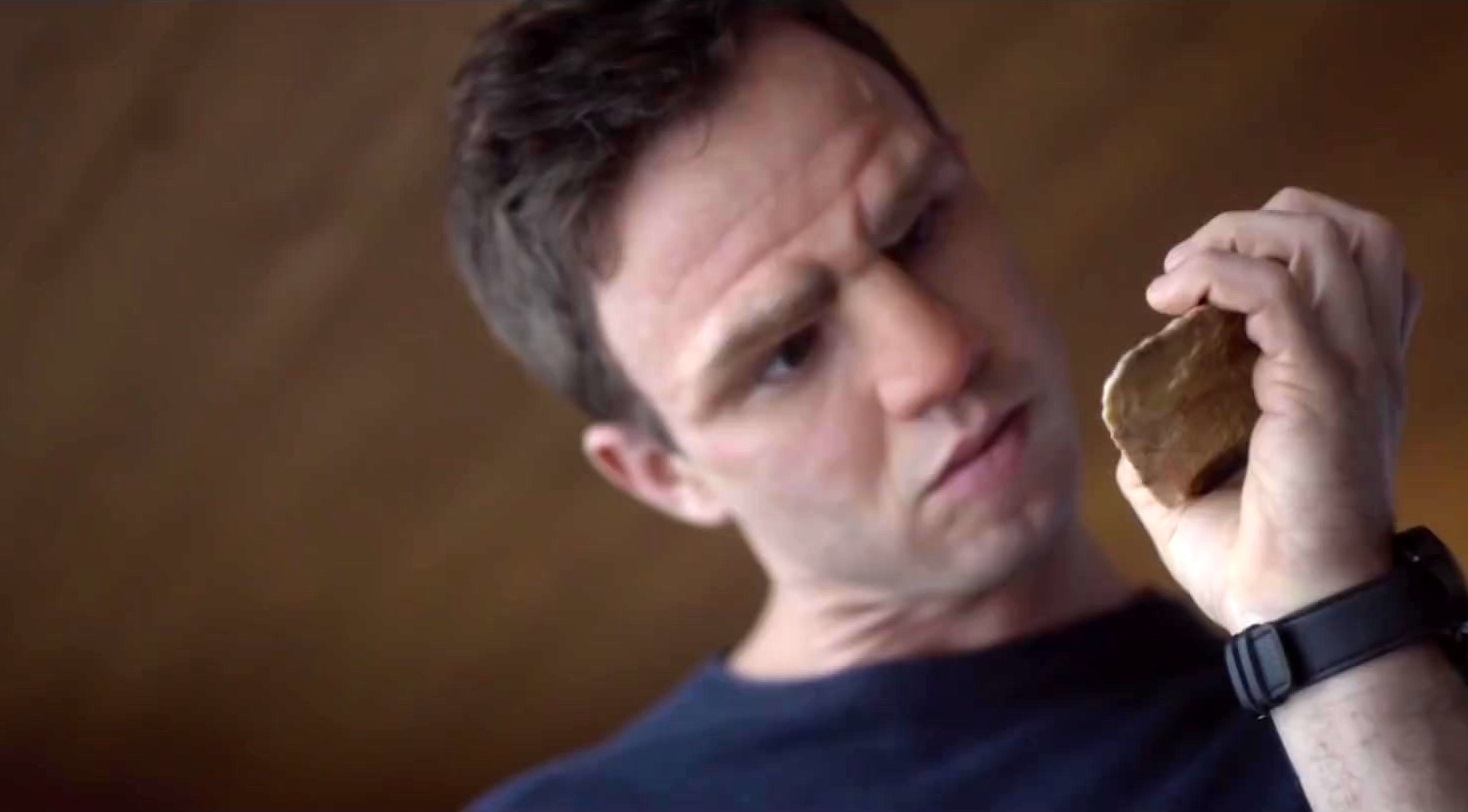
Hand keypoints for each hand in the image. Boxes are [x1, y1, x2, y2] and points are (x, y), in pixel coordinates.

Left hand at [1117, 187, 1423, 633]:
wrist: (1293, 616)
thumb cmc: (1259, 565)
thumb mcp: (1201, 491)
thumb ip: (1170, 447)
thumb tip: (1130, 428)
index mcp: (1354, 374)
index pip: (1357, 263)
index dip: (1280, 245)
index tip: (1200, 284)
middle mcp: (1366, 359)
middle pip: (1350, 230)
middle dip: (1259, 222)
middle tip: (1188, 266)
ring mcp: (1352, 367)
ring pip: (1321, 239)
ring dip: (1232, 238)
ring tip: (1174, 277)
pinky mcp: (1321, 386)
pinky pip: (1275, 292)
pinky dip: (1216, 273)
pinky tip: (1168, 299)